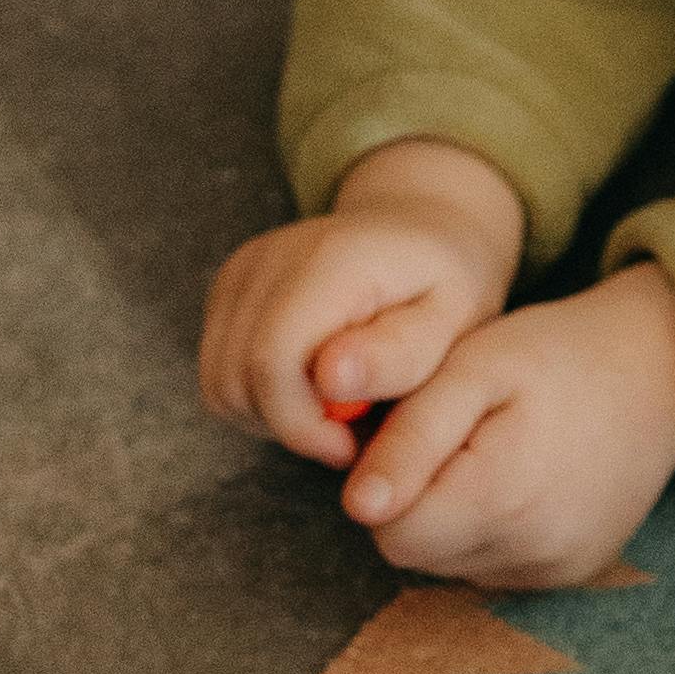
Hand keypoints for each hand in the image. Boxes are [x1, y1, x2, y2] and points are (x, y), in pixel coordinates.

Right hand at [199, 140, 524, 473]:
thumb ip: (401, 354)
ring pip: (219, 383)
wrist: (422, 232)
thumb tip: (330, 378)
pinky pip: (218, 372)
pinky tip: (310, 391)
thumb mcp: (455, 322)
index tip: (352, 442)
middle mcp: (270, 257)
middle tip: (350, 432)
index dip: (302, 423)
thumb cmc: (447, 284)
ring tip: (334, 410)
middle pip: (236, 378)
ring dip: (271, 416)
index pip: (272, 361)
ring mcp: (242, 271)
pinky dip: (257, 399)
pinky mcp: (228, 289)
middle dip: (290, 426)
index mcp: (331, 261)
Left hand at [328, 263, 674, 585]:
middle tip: (460, 433)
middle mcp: (535, 551)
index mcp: (503, 498)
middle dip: (419, 498)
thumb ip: (409, 438)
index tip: (423, 428)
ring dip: (453, 516)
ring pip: (452, 564)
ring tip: (494, 451)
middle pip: (419, 553)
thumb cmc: (556, 354)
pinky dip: (490, 529)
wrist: (661, 369)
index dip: (390, 479)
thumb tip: (356, 507)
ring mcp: (559, 569)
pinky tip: (521, 477)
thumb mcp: (472, 369)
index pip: (390, 532)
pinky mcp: (574, 573)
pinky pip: (495, 566)